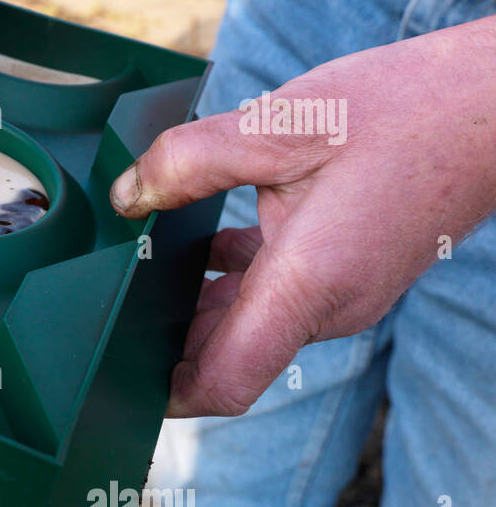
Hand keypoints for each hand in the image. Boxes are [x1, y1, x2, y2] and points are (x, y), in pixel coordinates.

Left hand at [110, 16, 495, 417]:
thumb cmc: (404, 111)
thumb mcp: (283, 122)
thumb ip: (191, 162)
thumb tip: (126, 197)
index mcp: (309, 286)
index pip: (225, 384)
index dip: (166, 395)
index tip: (115, 377)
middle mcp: (327, 308)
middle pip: (226, 353)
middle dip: (164, 338)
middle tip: (102, 303)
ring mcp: (341, 296)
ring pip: (248, 321)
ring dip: (195, 303)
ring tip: (136, 266)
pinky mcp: (348, 274)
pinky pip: (275, 294)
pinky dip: (232, 278)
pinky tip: (198, 240)